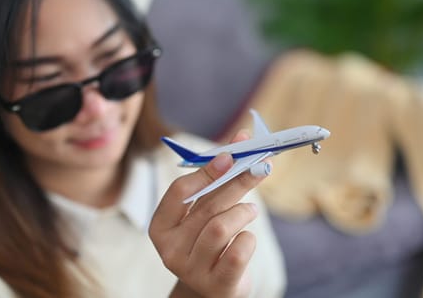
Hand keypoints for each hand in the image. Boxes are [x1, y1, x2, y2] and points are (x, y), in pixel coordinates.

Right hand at [149, 131, 265, 297]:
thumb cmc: (209, 241)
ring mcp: (192, 270)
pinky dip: (249, 238)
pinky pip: (238, 252)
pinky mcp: (216, 285)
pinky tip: (247, 237)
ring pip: (221, 227)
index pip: (179, 190)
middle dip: (237, 181)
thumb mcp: (205, 212)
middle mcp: (170, 249)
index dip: (206, 170)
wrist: (212, 289)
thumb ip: (217, 178)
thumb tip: (242, 138)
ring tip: (250, 210)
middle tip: (261, 165)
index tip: (230, 155)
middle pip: (206, 205)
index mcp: (161, 226)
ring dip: (243, 213)